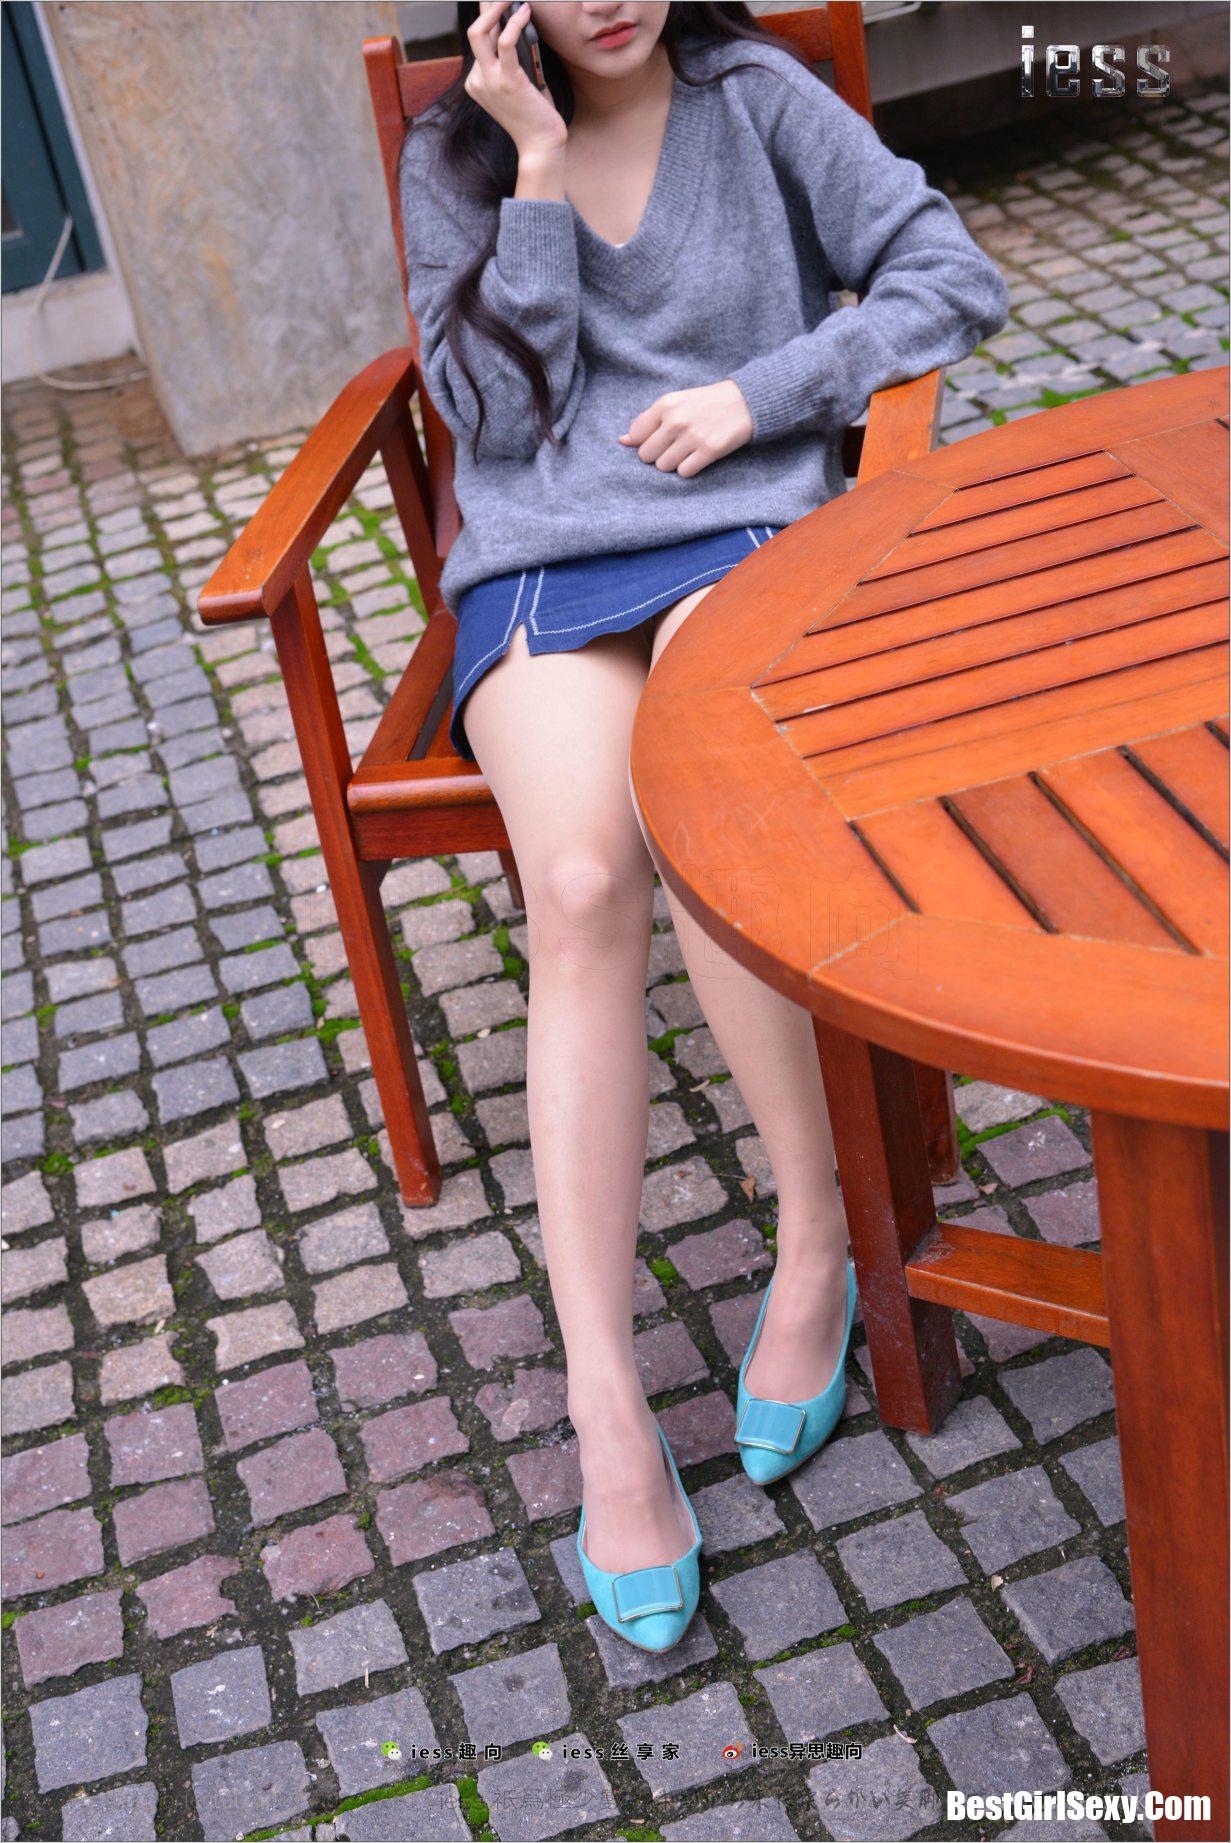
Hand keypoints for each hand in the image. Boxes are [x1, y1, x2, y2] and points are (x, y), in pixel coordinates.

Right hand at [464, 2, 566, 160]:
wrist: (540, 145)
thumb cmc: (534, 115)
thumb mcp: (518, 84)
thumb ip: (513, 61)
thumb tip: (518, 27)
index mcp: (477, 82)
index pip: (478, 43)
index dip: (487, 17)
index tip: (496, 1)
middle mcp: (478, 80)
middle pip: (473, 32)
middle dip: (486, 7)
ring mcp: (489, 81)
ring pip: (480, 33)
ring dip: (495, 8)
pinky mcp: (507, 81)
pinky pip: (505, 42)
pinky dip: (514, 23)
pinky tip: (525, 11)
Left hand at [619, 380, 754, 477]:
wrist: (745, 402)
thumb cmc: (705, 404)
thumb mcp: (676, 403)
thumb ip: (649, 421)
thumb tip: (622, 441)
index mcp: (665, 405)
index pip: (635, 435)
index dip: (644, 440)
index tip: (658, 437)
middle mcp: (676, 420)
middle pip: (646, 455)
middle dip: (657, 455)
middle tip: (673, 446)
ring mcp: (692, 436)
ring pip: (663, 467)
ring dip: (673, 463)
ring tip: (686, 451)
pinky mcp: (709, 451)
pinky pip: (684, 472)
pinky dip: (688, 468)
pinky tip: (697, 457)